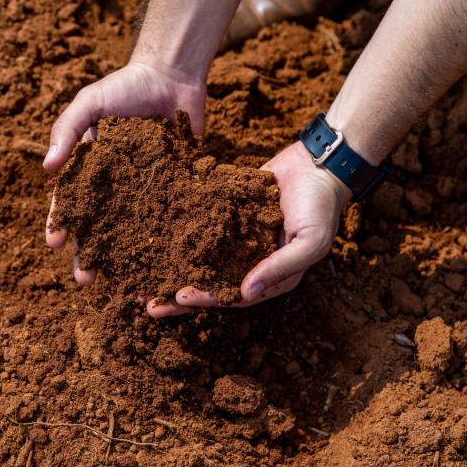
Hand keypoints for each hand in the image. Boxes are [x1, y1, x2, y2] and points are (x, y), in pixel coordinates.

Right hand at [43, 60, 206, 284]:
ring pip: (132, 232)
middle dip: (89, 254)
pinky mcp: (174, 191)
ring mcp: (145, 192)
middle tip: (85, 280)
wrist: (171, 76)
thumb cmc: (125, 86)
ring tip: (123, 285)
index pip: (71, 202)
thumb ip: (68, 130)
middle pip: (99, 227)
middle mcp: (115, 187)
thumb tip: (46, 168)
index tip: (55, 242)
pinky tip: (164, 265)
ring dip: (125, 258)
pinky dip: (165, 243)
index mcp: (90, 169)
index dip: (61, 222)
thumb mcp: (90, 103)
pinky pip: (167, 220)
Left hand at [148, 141, 351, 316]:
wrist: (317, 164)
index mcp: (270, 277)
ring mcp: (236, 239)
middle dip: (180, 293)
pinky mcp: (225, 215)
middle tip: (149, 302)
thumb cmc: (321, 207)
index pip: (233, 295)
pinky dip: (180, 234)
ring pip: (199, 258)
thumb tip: (248, 292)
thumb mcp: (310, 241)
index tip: (180, 297)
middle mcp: (249, 262)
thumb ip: (281, 267)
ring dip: (174, 267)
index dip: (207, 298)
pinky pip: (201, 227)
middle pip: (210, 282)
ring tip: (144, 274)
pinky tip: (156, 236)